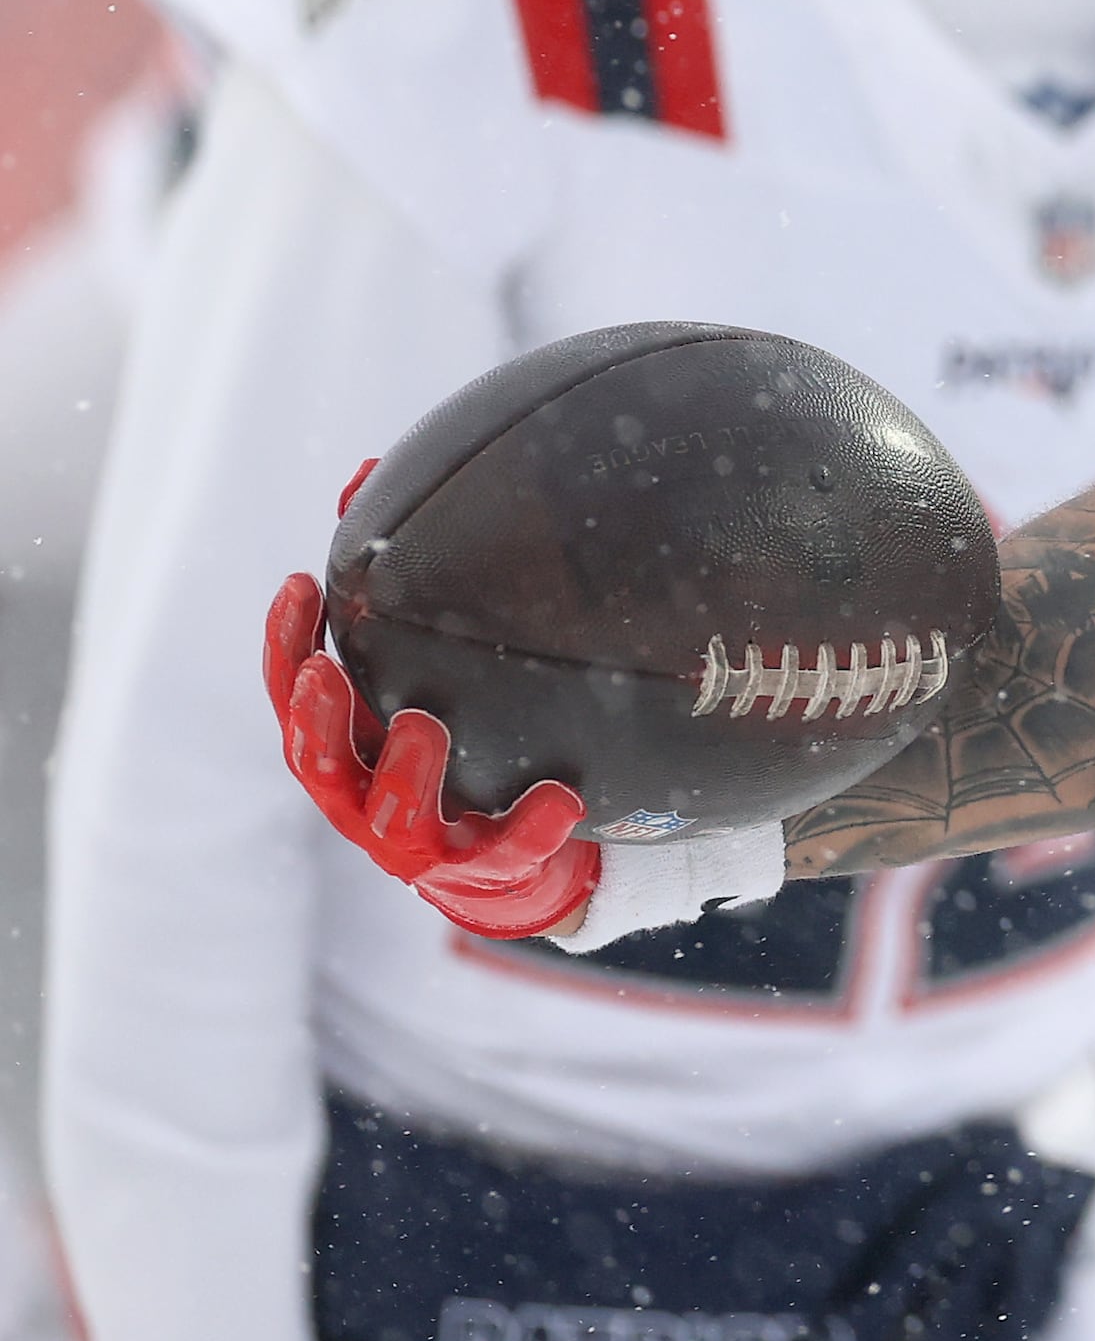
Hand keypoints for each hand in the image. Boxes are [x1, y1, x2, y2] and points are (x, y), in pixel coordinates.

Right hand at [266, 573, 598, 940]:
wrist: (511, 864)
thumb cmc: (458, 748)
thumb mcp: (428, 672)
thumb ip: (400, 587)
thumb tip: (364, 471)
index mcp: (351, 744)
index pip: (296, 692)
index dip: (286, 645)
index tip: (296, 586)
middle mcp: (367, 795)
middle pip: (318, 764)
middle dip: (317, 719)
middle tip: (325, 672)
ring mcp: (419, 841)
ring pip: (394, 815)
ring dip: (404, 769)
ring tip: (422, 722)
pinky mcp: (483, 870)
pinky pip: (508, 850)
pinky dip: (531, 824)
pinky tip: (562, 796)